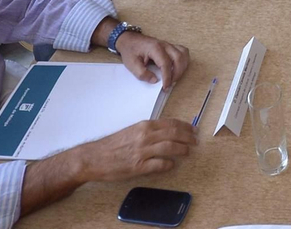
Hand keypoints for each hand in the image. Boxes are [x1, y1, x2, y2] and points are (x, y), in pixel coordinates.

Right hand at [71, 119, 195, 180]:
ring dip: (182, 150)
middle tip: (196, 141)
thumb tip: (166, 132)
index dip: (185, 126)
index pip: (171, 123)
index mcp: (144, 126)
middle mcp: (145, 136)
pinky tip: (172, 165)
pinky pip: (159, 165)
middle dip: (188, 137)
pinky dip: (168, 164)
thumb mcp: (132, 131)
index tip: (193, 129)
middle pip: (174, 134)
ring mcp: (142, 151)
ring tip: (188, 152)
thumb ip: (148, 131)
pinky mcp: (138, 166)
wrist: (94, 157)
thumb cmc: (112, 145)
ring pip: (170, 148)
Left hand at [113, 30, 190, 88]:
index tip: (165, 87)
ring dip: (182, 67)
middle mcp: (164, 45)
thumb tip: (155, 80)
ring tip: (174, 77)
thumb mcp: (131, 64)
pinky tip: (177, 68)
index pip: (165, 63)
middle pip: (178, 58)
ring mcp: (168, 45)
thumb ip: (142, 74)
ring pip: (183, 54)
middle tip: (170, 84)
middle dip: (177, 73)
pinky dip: (183, 61)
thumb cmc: (130, 51)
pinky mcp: (170, 46)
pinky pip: (182, 51)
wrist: (129, 39)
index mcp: (155, 48)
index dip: (167, 77)